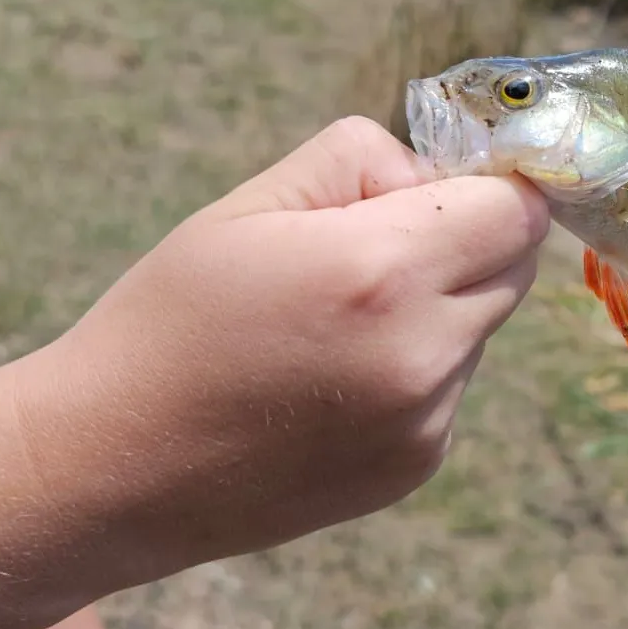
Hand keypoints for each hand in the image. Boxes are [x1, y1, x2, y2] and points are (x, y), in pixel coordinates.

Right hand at [22, 116, 550, 584]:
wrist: (112, 465)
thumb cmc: (169, 318)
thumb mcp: (250, 203)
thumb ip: (361, 161)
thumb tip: (433, 178)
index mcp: (381, 273)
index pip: (514, 211)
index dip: (485, 187)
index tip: (439, 188)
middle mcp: (423, 355)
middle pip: (513, 267)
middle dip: (466, 241)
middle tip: (375, 248)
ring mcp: (425, 423)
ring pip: (481, 329)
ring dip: (440, 307)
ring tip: (336, 325)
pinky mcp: (415, 467)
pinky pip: (451, 389)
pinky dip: (417, 368)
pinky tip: (332, 381)